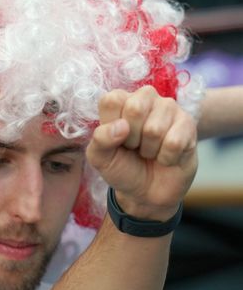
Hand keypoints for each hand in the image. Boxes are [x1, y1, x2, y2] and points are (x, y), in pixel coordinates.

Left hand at [87, 86, 197, 220]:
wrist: (147, 191)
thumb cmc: (122, 167)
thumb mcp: (100, 158)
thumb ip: (100, 140)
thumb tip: (122, 126)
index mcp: (120, 101)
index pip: (112, 100)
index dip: (111, 126)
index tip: (116, 139)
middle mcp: (145, 98)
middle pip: (135, 109)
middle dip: (131, 139)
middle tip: (134, 146)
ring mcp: (169, 108)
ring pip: (154, 129)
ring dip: (149, 150)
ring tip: (149, 151)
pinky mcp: (187, 124)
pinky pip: (174, 142)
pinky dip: (166, 157)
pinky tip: (165, 156)